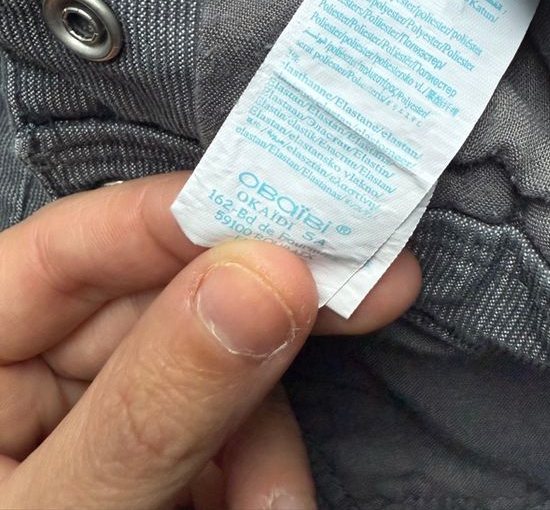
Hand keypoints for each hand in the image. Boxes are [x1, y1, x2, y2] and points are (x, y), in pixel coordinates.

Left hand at [0, 172, 420, 508]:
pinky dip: (258, 475)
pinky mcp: (151, 458)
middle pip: (165, 296)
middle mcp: (30, 370)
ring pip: (215, 365)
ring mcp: (97, 415)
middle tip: (372, 290)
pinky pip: (225, 430)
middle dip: (261, 322)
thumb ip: (155, 406)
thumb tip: (266, 274)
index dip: (185, 217)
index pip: (77, 243)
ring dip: (265, 437)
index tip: (297, 218)